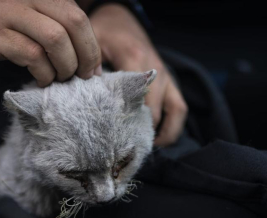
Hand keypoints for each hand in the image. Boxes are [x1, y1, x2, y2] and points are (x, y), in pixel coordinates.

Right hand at [0, 0, 100, 86]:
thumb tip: (88, 63)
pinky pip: (32, 55)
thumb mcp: (29, 17)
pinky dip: (44, 73)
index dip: (91, 46)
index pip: (79, 17)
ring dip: (65, 66)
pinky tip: (42, 80)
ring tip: (60, 78)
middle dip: (85, 55)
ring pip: (56, 39)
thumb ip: (55, 29)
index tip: (92, 69)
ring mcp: (11, 13)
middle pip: (74, 23)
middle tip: (82, 76)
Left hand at [89, 4, 187, 145]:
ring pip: (174, 112)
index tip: (113, 140)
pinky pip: (178, 108)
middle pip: (154, 111)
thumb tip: (87, 99)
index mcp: (136, 59)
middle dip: (140, 132)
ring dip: (161, 132)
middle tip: (122, 150)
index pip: (136, 99)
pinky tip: (156, 138)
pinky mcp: (169, 81)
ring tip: (143, 147)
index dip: (126, 123)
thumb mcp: (93, 44)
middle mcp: (156, 70)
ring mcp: (166, 76)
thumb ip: (92, 68)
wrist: (121, 18)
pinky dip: (171, 125)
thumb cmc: (105, 32)